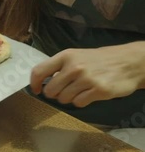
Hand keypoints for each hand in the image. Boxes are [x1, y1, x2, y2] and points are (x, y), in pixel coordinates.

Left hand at [30, 45, 144, 107]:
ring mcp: (86, 79)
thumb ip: (60, 67)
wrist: (125, 61)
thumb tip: (43, 81)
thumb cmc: (97, 59)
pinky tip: (89, 93)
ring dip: (69, 98)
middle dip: (55, 94)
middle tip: (64, 90)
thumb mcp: (76, 56)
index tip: (36, 90)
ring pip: (64, 99)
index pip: (40, 70)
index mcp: (66, 56)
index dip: (34, 83)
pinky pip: (78, 103)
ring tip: (80, 90)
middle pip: (50, 90)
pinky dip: (81, 101)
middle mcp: (74, 67)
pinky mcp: (98, 91)